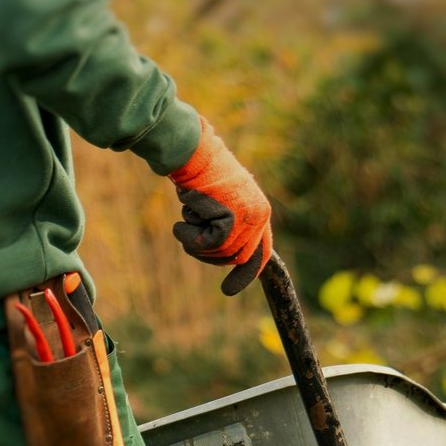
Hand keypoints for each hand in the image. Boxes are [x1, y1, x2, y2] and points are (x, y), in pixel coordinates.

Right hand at [168, 119, 273, 295]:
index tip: (228, 291)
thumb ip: (227, 228)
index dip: (246, 273)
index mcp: (260, 211)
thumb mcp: (219, 204)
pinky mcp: (233, 217)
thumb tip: (225, 254)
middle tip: (191, 239)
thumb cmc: (199, 177)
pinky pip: (212, 243)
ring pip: (221, 252)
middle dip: (210, 255)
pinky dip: (192, 236)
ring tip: (187, 218)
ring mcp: (249, 216)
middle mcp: (260, 214)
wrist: (193, 154)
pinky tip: (184, 218)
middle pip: (236, 256)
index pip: (260, 251)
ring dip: (196, 242)